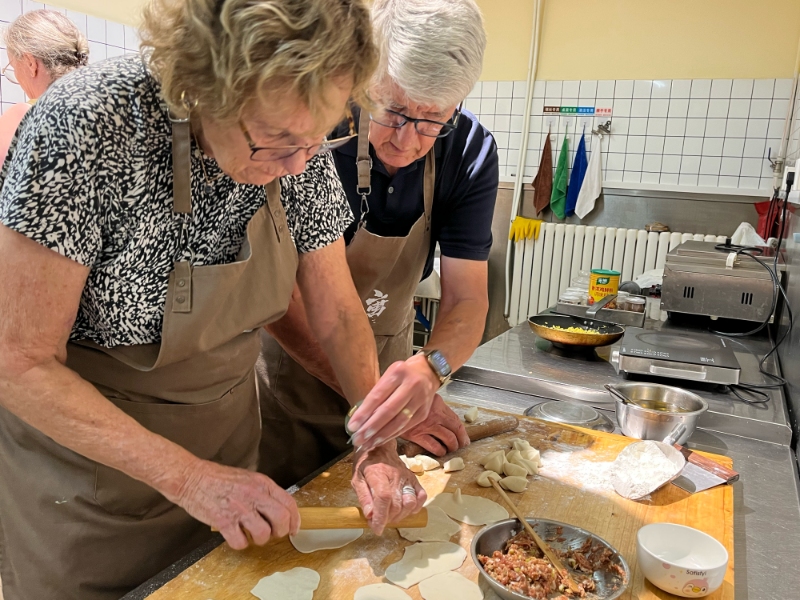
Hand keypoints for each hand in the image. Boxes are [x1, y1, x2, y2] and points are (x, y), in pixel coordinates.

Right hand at [172, 459, 300, 549]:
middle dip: (281, 532)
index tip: (294, 529)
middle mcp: (254, 495)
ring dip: (259, 540)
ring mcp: (239, 508)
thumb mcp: (248, 478)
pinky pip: (240, 542)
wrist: (192, 478)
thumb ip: (264, 492)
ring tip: (251, 534)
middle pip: (282, 520)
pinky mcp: (224, 521)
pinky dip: (240, 544)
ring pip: (263, 534)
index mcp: (262, 483)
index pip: (289, 503)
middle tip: (272, 533)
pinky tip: (235, 536)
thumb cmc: (219, 479)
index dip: (295, 520)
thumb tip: (279, 510)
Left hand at [348, 353, 439, 449]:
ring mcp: (420, 400)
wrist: (427, 373)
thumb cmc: (402, 375)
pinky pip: (405, 427)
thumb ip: (377, 394)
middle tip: (358, 439)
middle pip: (389, 410)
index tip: (352, 426)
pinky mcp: (424, 413)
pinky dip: (391, 435)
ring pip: (398, 421)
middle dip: (371, 427)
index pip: (378, 395)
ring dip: (381, 435)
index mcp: (398, 372)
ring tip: (367, 444)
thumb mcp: (388, 376)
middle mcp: (411, 385)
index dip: (364, 412)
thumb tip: (360, 418)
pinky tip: (380, 441)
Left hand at [351, 440, 426, 535]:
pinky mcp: (414, 478)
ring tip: (391, 516)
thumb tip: (370, 515)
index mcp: (378, 473)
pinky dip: (416, 507)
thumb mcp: (356, 478)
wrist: (379, 447)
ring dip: (400, 515)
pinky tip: (405, 509)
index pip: (383, 498)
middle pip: (396, 504)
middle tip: (379, 521)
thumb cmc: (366, 463)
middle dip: (388, 519)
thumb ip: (363, 497)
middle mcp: (395, 476)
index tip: (377, 528)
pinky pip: (421, 496)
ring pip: (410, 503)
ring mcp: (407, 477)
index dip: (381, 517)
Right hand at [402, 393, 469, 455]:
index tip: (464, 437)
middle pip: (455, 429)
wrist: (390, 406)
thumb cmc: (407, 401)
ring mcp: (427, 425)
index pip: (456, 419)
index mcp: (438, 404)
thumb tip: (445, 419)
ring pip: (448, 438)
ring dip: (452, 446)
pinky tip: (440, 452)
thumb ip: (434, 406)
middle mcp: (435, 414)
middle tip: (462, 445)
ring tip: (451, 450)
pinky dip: (440, 451)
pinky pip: (434, 446)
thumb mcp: (424, 399)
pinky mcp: (417, 435)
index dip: (462, 431)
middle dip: (461, 439)